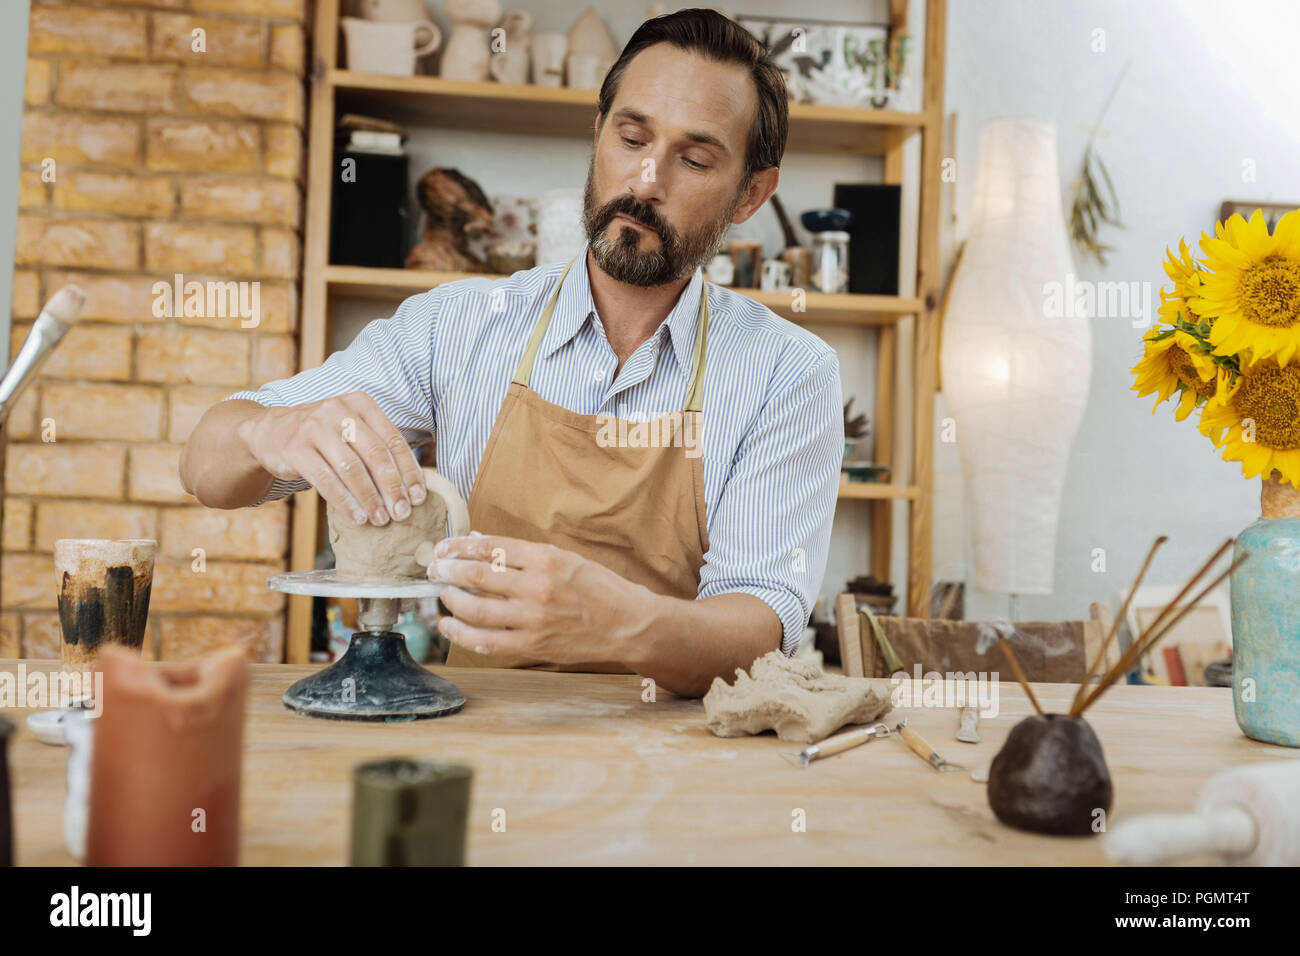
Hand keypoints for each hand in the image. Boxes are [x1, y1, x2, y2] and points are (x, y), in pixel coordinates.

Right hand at [237, 390, 426, 525]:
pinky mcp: (295, 447)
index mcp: (361, 403)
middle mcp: (339, 410)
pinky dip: (345, 502)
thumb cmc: (323, 436)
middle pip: (375, 454)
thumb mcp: (351, 429)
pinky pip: (325, 479)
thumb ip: (377, 447)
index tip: (419, 497)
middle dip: (392, 487)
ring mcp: (314, 427)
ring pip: (351, 468)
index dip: (409, 471)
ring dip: (370, 498)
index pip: (393, 440)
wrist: (270, 431)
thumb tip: (412, 487)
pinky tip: (357, 518)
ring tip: (381, 519)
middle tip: (402, 513)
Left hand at [431, 535, 650, 665]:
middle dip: (447, 571)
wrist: (627, 624)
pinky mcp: (532, 645)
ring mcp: (532, 619)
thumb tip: (481, 541)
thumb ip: (521, 553)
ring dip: (450, 600)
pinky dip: (461, 633)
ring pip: (475, 609)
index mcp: (545, 559)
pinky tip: (449, 625)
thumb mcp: (564, 559)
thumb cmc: (598, 588)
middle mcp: (536, 587)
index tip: (443, 548)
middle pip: (476, 576)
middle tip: (433, 569)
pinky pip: (486, 641)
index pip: (490, 548)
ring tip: (441, 594)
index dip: (459, 547)